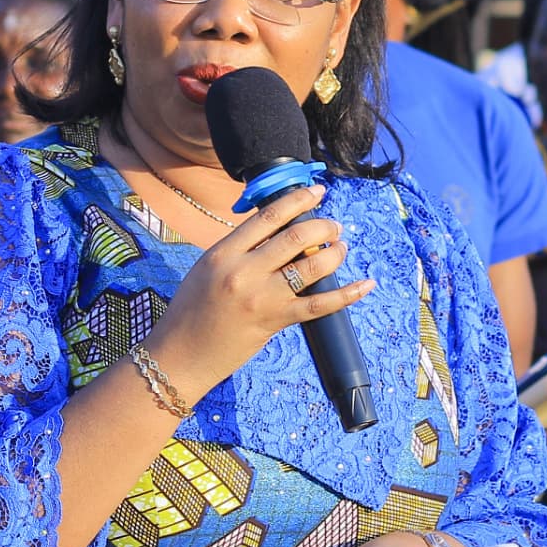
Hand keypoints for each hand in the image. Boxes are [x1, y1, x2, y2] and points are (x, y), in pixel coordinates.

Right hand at [144, 183, 373, 399]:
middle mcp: (244, 272)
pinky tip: (365, 284)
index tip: (316, 192)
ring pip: (312, 267)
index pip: (268, 216)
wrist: (181, 354)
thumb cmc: (192, 309)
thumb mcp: (207, 267)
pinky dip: (347, 294)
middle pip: (296, 237)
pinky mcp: (275, 321)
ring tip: (341, 248)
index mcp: (224, 253)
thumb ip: (238, 248)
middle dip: (323, 226)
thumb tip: (277, 230)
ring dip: (334, 254)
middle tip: (334, 227)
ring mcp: (262, 298)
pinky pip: (319, 305)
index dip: (297, 200)